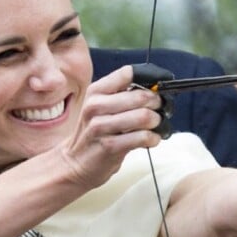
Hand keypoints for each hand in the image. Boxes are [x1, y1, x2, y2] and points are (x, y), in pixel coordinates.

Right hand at [59, 66, 163, 188]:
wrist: (75, 162)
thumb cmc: (96, 130)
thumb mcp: (102, 105)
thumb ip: (124, 93)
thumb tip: (156, 88)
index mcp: (96, 91)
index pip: (128, 74)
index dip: (150, 80)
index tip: (158, 88)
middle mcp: (96, 106)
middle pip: (141, 96)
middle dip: (157, 103)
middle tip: (160, 109)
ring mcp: (100, 126)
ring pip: (144, 116)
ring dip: (156, 121)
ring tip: (154, 125)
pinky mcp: (109, 146)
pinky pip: (143, 137)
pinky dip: (153, 138)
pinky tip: (151, 139)